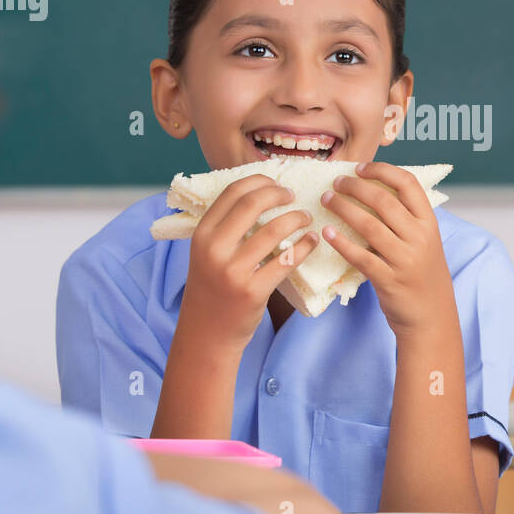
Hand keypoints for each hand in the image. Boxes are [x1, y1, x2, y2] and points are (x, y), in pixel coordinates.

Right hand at [179, 173, 318, 351]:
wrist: (207, 333)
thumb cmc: (213, 287)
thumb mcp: (207, 253)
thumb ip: (226, 227)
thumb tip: (261, 193)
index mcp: (202, 234)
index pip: (233, 192)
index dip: (259, 181)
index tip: (277, 183)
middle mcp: (214, 249)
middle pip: (252, 203)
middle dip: (278, 193)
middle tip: (293, 196)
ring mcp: (233, 271)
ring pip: (274, 230)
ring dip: (296, 218)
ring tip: (306, 218)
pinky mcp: (253, 291)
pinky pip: (286, 260)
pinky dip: (304, 246)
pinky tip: (311, 241)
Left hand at [317, 161, 457, 337]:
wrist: (432, 317)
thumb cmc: (423, 275)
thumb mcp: (425, 242)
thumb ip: (406, 220)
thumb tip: (372, 191)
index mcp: (429, 223)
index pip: (408, 184)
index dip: (382, 170)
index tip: (360, 168)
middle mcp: (419, 237)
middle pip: (383, 200)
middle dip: (355, 187)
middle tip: (336, 182)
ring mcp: (405, 259)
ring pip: (369, 225)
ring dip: (343, 208)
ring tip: (326, 200)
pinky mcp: (389, 280)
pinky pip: (360, 256)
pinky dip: (342, 242)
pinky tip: (327, 233)